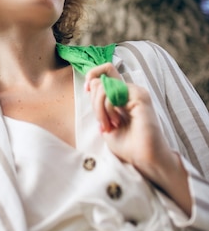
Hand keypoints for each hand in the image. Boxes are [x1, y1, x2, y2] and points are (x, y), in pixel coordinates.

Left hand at [85, 63, 191, 215]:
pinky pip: (113, 93)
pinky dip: (107, 108)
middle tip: (103, 123)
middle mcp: (129, 90)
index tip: (86, 89)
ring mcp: (135, 91)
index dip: (92, 76)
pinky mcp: (139, 96)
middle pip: (100, 80)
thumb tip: (91, 85)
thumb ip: (98, 104)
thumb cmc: (128, 144)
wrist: (144, 159)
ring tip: (109, 125)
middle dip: (94, 102)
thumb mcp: (105, 122)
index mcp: (122, 95)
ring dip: (100, 108)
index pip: (106, 71)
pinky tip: (116, 122)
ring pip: (104, 85)